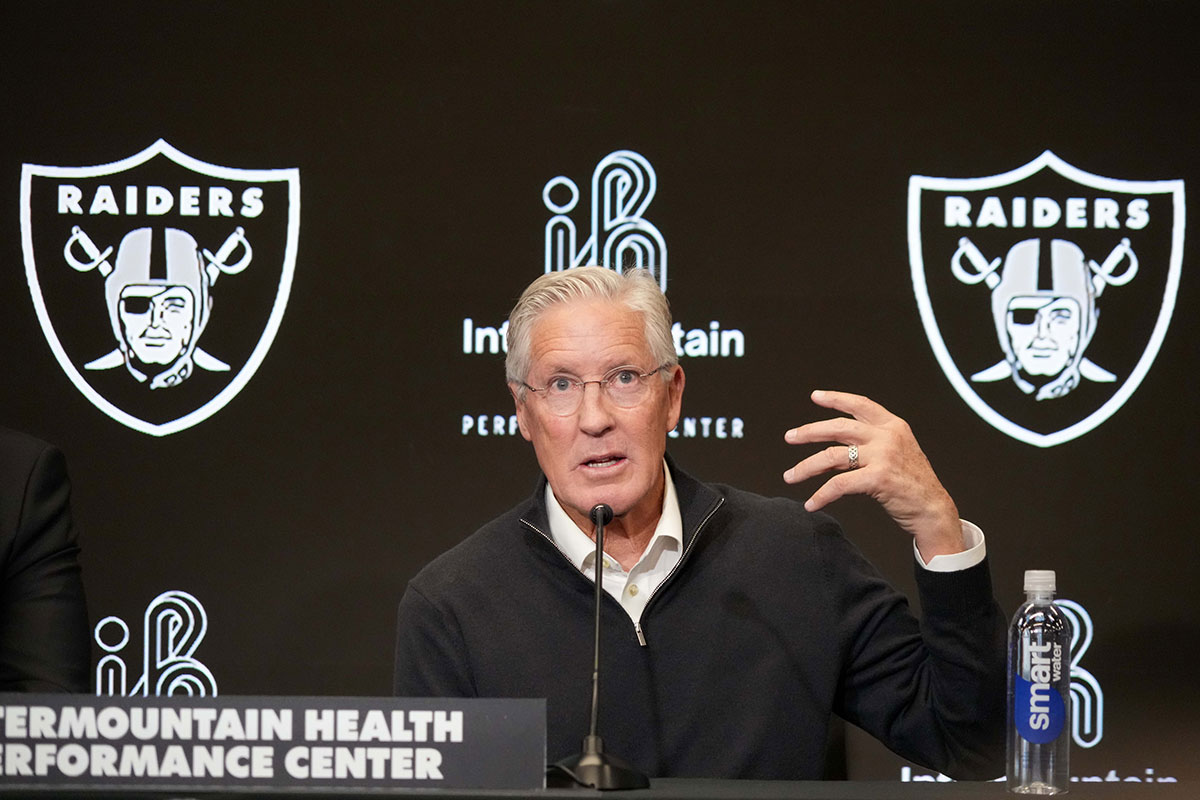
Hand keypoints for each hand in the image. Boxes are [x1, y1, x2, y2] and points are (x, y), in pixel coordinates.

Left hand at [783, 390, 963, 559]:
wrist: (934, 510)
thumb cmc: (914, 485)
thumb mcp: (896, 454)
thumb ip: (870, 446)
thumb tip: (833, 452)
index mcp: (893, 426)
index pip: (860, 405)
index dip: (836, 398)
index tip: (816, 396)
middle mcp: (887, 436)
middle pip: (838, 427)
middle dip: (809, 432)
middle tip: (790, 437)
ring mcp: (883, 456)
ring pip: (831, 456)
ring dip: (806, 467)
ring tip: (790, 476)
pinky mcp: (877, 477)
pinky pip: (838, 484)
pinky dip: (821, 495)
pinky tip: (811, 503)